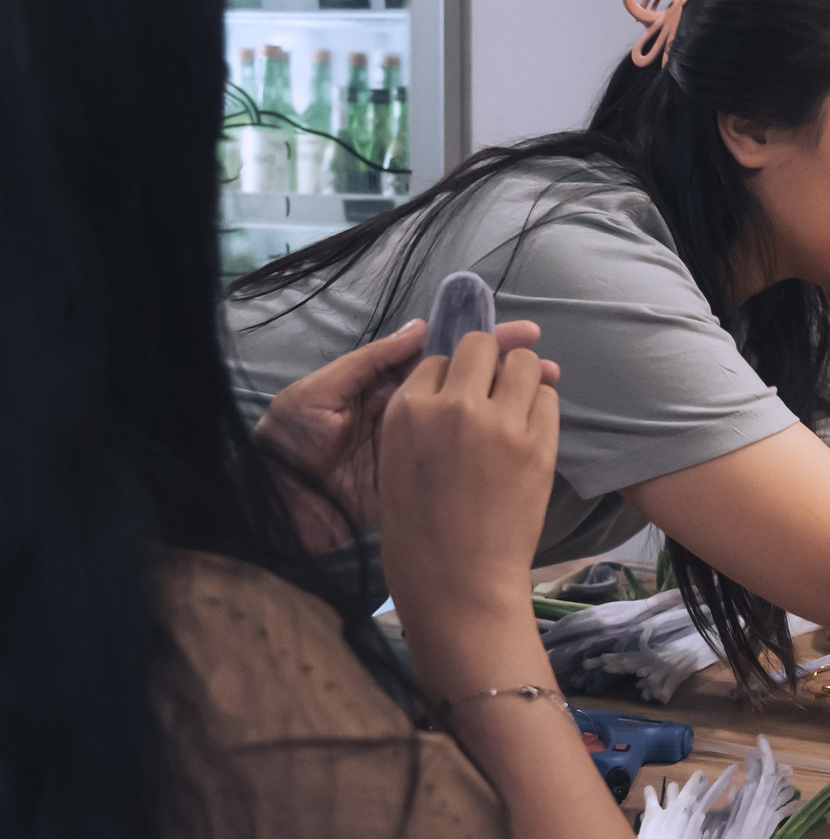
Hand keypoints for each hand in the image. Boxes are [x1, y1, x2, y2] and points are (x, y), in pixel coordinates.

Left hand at [255, 317, 556, 549]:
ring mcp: (416, 449)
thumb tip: (419, 329)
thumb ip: (368, 362)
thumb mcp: (318, 394)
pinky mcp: (417, 481)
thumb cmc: (287, 442)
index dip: (478, 343)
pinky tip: (518, 439)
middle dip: (504, 372)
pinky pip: (459, 462)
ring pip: (468, 422)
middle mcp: (406, 414)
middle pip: (464, 386)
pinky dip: (489, 450)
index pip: (439, 357)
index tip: (518, 334)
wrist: (273, 510)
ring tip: (545, 395)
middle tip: (546, 363)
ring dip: (505, 407)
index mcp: (383, 388)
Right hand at [377, 332, 560, 694]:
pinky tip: (531, 432)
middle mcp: (452, 407)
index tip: (463, 397)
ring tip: (517, 407)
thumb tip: (460, 382)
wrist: (456, 580)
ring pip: (525, 362)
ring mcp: (499, 424)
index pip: (439, 359)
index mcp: (406, 410)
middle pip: (482, 346)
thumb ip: (424, 417)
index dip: (454, 376)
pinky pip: (549, 398)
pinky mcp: (538, 444)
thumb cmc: (420, 528)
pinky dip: (543, 406)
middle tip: (495, 392)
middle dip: (490, 363)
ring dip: (524, 377)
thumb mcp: (399, 460)